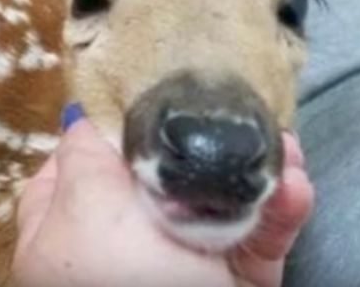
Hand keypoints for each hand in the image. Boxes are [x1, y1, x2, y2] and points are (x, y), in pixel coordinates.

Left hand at [13, 117, 312, 286]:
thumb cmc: (111, 279)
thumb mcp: (80, 208)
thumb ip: (83, 155)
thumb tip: (82, 116)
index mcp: (64, 223)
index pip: (81, 161)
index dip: (116, 125)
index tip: (153, 91)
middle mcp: (118, 240)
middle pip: (161, 174)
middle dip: (202, 142)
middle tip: (236, 112)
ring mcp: (176, 261)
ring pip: (217, 201)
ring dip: (255, 170)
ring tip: (285, 146)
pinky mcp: (230, 282)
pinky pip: (256, 239)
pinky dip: (279, 212)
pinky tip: (295, 186)